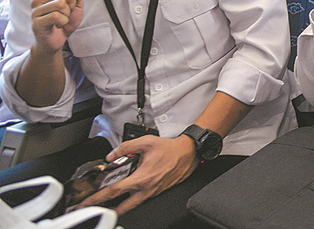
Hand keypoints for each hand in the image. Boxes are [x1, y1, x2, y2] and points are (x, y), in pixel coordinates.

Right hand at [29, 0, 90, 54]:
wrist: (56, 40)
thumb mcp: (75, 4)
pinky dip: (63, 21)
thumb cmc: (64, 21)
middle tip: (66, 13)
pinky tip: (58, 25)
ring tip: (61, 19)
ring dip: (67, 14)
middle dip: (72, 5)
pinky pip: (56, 16)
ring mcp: (36, 10)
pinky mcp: (36, 21)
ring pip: (61, 4)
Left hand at [75, 134, 196, 213]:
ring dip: (118, 207)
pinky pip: (140, 199)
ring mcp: (152, 192)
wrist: (188, 153)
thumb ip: (125, 147)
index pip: (113, 191)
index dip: (96, 198)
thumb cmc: (170, 149)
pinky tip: (127, 194)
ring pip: (131, 205)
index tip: (85, 202)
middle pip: (121, 208)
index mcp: (141, 178)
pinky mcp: (157, 192)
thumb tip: (111, 155)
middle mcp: (146, 189)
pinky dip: (130, 199)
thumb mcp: (146, 142)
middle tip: (95, 211)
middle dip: (106, 211)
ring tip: (108, 205)